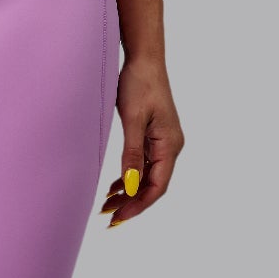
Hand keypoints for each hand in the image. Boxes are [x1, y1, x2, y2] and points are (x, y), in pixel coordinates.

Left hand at [100, 56, 183, 227]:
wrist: (144, 59)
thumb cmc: (139, 84)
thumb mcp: (132, 120)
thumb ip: (132, 153)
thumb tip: (131, 185)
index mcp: (169, 145)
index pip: (156, 186)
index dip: (138, 205)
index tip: (118, 218)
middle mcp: (171, 146)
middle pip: (153, 185)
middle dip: (132, 203)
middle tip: (108, 217)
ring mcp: (163, 142)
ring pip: (148, 176)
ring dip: (129, 192)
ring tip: (107, 205)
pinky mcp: (154, 136)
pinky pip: (145, 164)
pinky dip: (130, 177)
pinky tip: (116, 186)